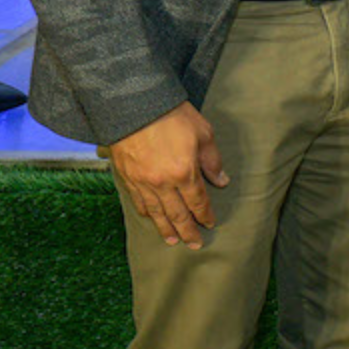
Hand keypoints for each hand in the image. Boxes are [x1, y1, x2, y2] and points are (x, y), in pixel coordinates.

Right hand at [108, 101, 227, 248]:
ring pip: (156, 213)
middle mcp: (162, 183)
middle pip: (177, 215)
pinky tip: (151, 218)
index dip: (205, 215)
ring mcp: (142, 182)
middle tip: (194, 244)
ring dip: (166, 229)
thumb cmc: (171, 114)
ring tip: (172, 240)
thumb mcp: (202, 132)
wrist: (132, 104)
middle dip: (187, 231)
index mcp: (184, 173)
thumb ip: (212, 160)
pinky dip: (147, 213)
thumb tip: (221, 181)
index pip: (198, 203)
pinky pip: (138, 202)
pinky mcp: (127, 177)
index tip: (210, 224)